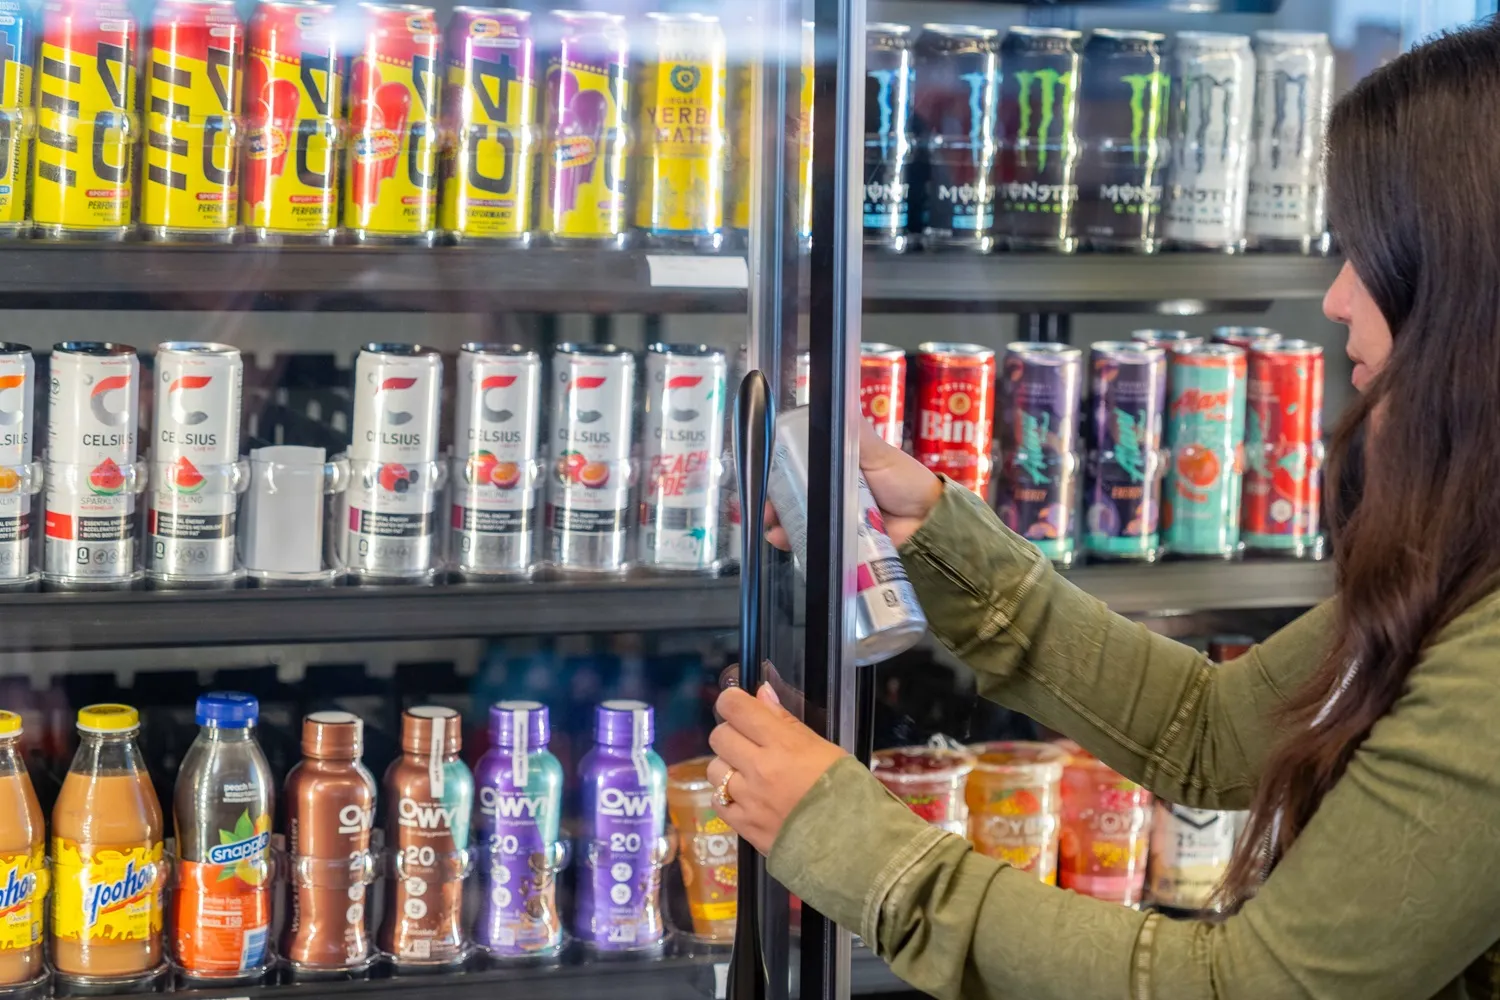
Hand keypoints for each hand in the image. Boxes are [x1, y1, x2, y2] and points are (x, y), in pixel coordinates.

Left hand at [706, 684, 848, 854]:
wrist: (851, 845)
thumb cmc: (846, 790)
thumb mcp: (823, 748)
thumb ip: (787, 721)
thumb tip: (761, 694)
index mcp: (782, 744)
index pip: (736, 709)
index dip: (731, 701)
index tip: (736, 704)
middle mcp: (759, 768)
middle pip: (719, 736)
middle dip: (730, 733)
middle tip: (748, 741)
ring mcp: (748, 799)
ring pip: (713, 769)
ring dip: (727, 766)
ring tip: (747, 773)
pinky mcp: (743, 826)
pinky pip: (718, 801)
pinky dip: (727, 796)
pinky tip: (745, 797)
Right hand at [765, 420, 942, 550]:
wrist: (928, 523)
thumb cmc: (907, 482)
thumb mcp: (877, 453)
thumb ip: (854, 433)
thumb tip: (835, 399)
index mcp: (838, 464)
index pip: (801, 462)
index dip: (781, 466)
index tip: (767, 469)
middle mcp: (831, 489)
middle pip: (793, 491)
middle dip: (775, 497)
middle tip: (765, 503)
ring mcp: (833, 515)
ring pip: (797, 516)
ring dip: (780, 519)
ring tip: (772, 523)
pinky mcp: (837, 539)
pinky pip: (811, 539)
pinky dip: (793, 540)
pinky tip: (782, 538)